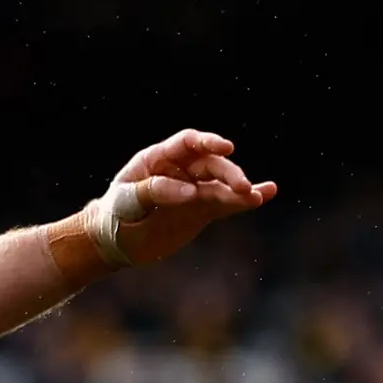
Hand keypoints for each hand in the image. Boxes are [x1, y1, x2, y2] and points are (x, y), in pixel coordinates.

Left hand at [83, 129, 276, 270]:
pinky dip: (245, 201)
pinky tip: (267, 193)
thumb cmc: (116, 214)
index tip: (226, 148)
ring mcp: (193, 189)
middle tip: (242, 187)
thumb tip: (190, 191)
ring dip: (240, 189)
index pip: (188, 143)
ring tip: (256, 196)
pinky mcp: (201, 210)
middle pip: (211, 164)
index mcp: (159, 158)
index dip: (208, 142)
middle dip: (228, 174)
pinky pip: (226, 203)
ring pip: (222, 184)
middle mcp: (180, 170)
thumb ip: (156, 190)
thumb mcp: (127, 200)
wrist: (115, 241)